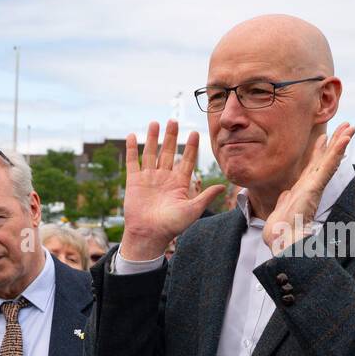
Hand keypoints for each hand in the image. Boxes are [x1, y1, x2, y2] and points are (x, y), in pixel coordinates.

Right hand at [120, 121, 225, 262]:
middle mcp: (164, 178)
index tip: (195, 133)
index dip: (192, 147)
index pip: (187, 160)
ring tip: (155, 123)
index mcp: (179, 183)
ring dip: (153, 138)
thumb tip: (222, 186)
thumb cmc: (171, 226)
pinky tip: (131, 136)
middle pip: (169, 152)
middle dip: (172, 137)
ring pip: (151, 153)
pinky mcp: (134, 182)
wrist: (149, 235)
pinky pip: (133, 162)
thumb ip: (205, 196)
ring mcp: (148, 178)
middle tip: (174, 121)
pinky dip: (131, 149)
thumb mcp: (192, 210)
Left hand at [262, 122, 354, 253]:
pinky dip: (336, 152)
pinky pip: (327, 167)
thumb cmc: (279, 233)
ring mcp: (313, 186)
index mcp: (301, 191)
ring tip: (350, 127)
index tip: (324, 137)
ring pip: (329, 160)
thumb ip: (285, 200)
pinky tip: (345, 139)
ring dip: (340, 143)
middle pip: (324, 159)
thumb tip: (285, 193)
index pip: (312, 167)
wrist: (282, 243)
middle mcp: (309, 186)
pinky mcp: (315, 187)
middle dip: (335, 142)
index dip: (318, 152)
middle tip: (346, 125)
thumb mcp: (279, 212)